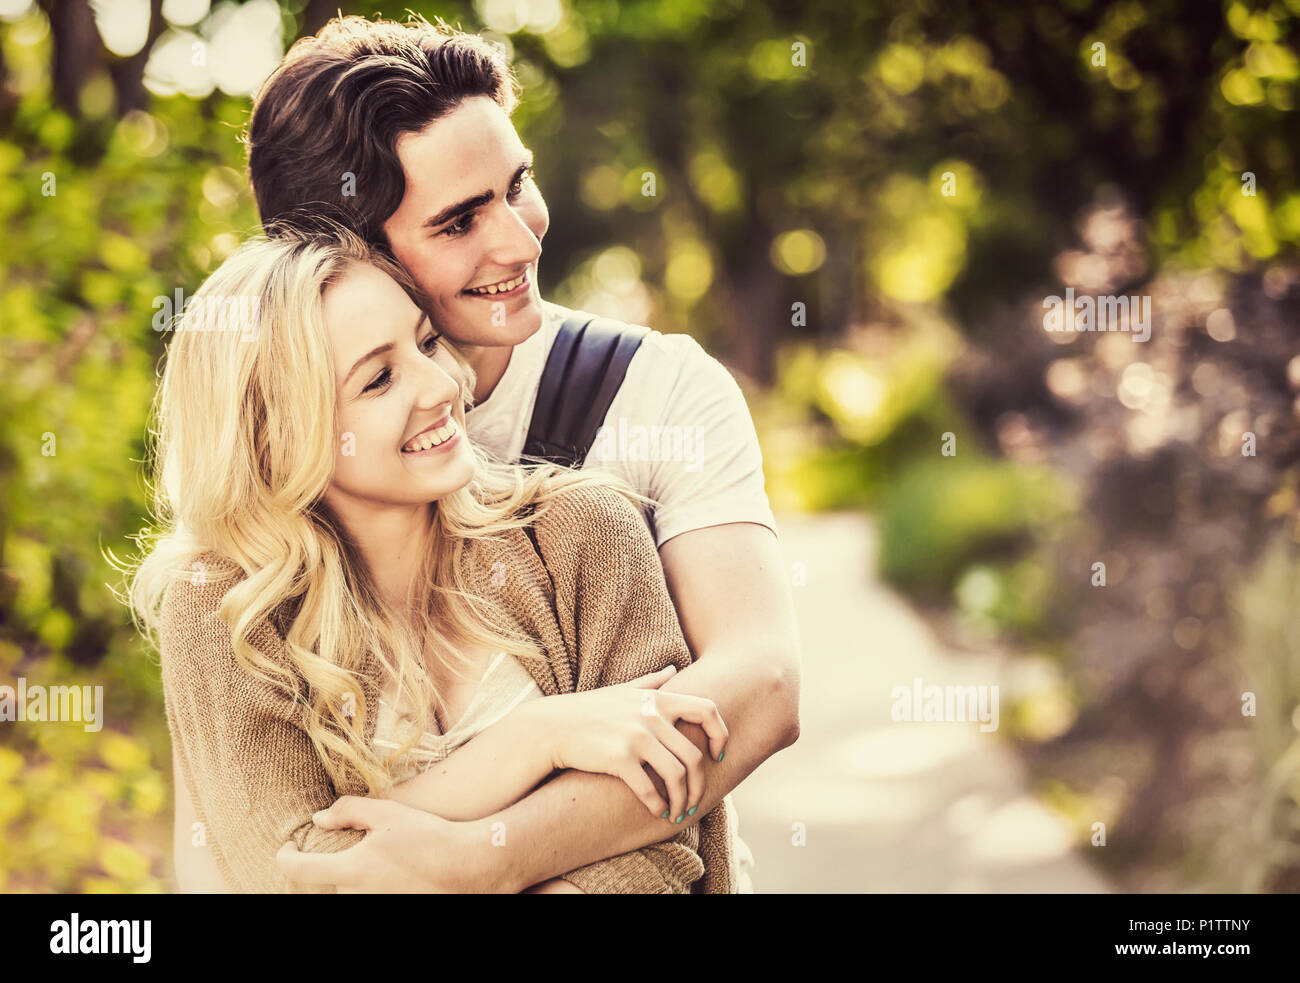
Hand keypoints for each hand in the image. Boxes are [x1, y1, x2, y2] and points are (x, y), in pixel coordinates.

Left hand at [276, 796, 502, 892]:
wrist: (466, 866)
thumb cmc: (428, 837)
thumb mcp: (387, 813)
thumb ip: (347, 811)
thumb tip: (320, 818)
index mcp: (351, 870)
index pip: (297, 870)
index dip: (285, 856)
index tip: (289, 846)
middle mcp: (356, 895)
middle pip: (326, 879)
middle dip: (331, 859)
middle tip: (351, 838)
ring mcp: (373, 905)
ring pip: (347, 888)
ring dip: (352, 871)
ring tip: (378, 852)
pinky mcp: (390, 905)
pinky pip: (367, 894)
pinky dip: (370, 881)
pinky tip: (392, 867)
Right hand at [539, 665, 728, 823]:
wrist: (552, 727)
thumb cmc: (588, 710)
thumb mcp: (622, 690)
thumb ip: (651, 683)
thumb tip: (673, 670)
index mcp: (658, 699)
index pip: (707, 710)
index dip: (720, 734)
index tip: (717, 755)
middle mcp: (651, 716)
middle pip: (694, 756)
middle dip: (700, 785)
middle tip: (694, 801)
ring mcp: (635, 737)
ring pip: (677, 776)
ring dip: (682, 800)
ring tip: (677, 812)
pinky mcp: (618, 759)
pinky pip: (650, 789)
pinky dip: (658, 805)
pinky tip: (657, 811)